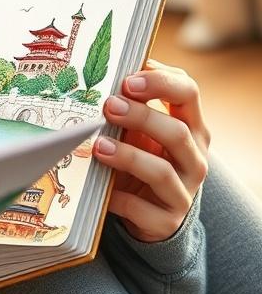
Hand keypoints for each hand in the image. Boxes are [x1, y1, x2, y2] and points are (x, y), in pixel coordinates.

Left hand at [94, 59, 208, 241]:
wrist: (151, 214)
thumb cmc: (143, 158)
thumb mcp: (142, 131)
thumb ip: (132, 104)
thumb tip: (105, 73)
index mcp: (190, 127)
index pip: (189, 94)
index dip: (161, 83)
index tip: (128, 80)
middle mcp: (194, 158)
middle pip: (177, 132)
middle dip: (142, 117)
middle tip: (109, 106)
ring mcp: (183, 191)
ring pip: (161, 171)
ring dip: (128, 156)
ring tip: (98, 146)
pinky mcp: (166, 220)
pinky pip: (141, 208)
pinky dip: (118, 198)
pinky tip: (99, 187)